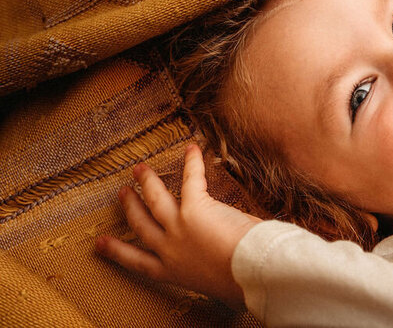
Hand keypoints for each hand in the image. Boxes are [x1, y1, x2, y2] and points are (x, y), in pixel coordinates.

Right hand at [95, 143, 261, 307]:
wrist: (248, 273)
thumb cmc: (240, 283)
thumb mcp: (217, 286)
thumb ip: (209, 274)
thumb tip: (221, 273)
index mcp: (173, 272)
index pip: (138, 263)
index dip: (118, 252)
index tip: (101, 243)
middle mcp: (169, 249)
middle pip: (141, 224)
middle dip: (130, 207)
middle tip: (123, 194)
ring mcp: (178, 227)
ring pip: (155, 199)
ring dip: (147, 182)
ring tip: (140, 169)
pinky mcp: (195, 207)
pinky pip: (190, 179)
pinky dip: (192, 162)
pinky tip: (191, 148)